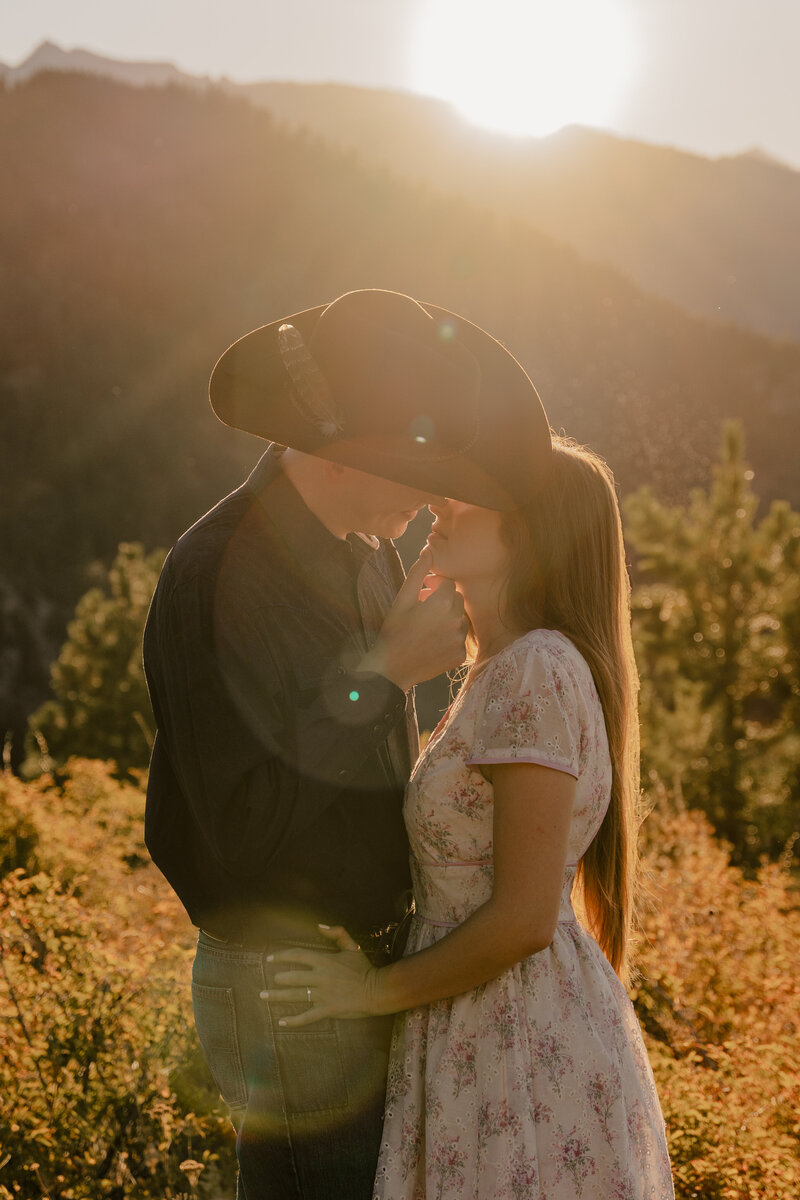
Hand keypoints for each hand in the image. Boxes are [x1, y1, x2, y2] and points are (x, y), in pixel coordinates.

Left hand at [261, 926, 381, 1026]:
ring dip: (277, 996)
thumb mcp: (352, 946)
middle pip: (293, 977)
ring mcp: (323, 994)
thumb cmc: (364, 969)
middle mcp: (321, 977)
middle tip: (269, 982)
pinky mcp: (327, 1009)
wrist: (377, 990)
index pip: (298, 955)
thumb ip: (337, 933)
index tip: (270, 958)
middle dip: (278, 979)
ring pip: (296, 995)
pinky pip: (307, 1016)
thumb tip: (319, 925)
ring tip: (264, 996)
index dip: (282, 956)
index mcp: (325, 961)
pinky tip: (281, 1022)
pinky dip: (293, 1020)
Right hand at [358, 548, 467, 690]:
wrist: (391, 668)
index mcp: (443, 603)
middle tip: (423, 609)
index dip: (435, 585)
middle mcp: (456, 620)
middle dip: (442, 600)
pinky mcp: (460, 655)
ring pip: (460, 619)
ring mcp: (459, 640)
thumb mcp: (402, 599)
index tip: (422, 593)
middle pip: (456, 600)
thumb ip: (418, 573)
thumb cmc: (394, 631)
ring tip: (427, 626)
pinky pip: (459, 638)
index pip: (449, 583)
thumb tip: (429, 550)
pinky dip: (449, 637)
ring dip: (448, 618)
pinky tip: (432, 641)